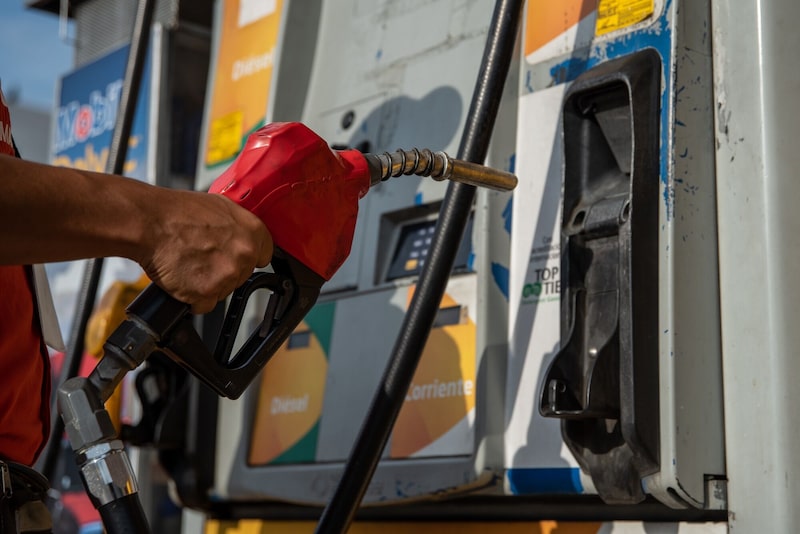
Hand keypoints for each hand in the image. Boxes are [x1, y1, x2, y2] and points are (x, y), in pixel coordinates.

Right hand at [137, 191, 272, 313]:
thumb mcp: (219, 206)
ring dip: (208, 284)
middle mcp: (244, 254)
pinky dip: (192, 298)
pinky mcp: (207, 293)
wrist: (150, 223)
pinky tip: (183, 279)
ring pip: (223, 290)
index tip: (237, 257)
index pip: (264, 255)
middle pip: (242, 275)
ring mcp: (227, 275)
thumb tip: (242, 235)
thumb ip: (238, 225)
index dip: (247, 257)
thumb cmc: (177, 212)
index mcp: (253, 231)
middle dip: (225, 271)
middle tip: (203, 258)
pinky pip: (204, 305)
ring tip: (189, 264)